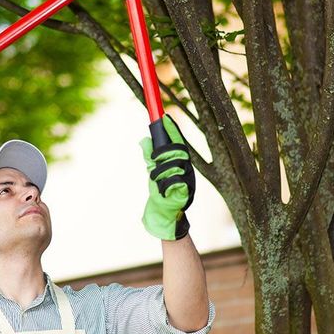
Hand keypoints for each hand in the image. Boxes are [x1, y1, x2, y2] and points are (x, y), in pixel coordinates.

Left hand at [140, 114, 194, 240]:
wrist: (165, 216)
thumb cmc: (161, 193)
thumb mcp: (154, 172)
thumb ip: (150, 157)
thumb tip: (144, 140)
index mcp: (180, 163)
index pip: (178, 142)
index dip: (172, 130)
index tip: (163, 117)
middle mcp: (187, 169)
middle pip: (178, 151)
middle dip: (163, 153)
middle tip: (153, 159)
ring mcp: (189, 180)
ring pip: (174, 166)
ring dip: (160, 172)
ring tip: (154, 181)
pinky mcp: (186, 192)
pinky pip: (175, 181)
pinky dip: (164, 185)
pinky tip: (161, 191)